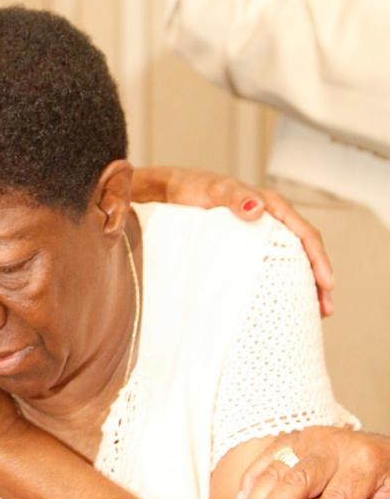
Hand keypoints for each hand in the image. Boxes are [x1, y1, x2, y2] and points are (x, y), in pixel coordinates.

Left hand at [133, 166, 332, 315]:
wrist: (172, 191)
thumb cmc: (193, 187)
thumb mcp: (214, 190)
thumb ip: (234, 196)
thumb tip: (256, 207)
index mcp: (272, 205)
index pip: (305, 234)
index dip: (319, 259)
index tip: (326, 283)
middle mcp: (272, 219)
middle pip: (305, 250)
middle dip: (319, 278)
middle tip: (326, 309)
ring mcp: (261, 232)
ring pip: (292, 258)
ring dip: (305, 283)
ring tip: (314, 311)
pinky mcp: (247, 243)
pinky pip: (274, 261)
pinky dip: (285, 279)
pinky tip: (284, 298)